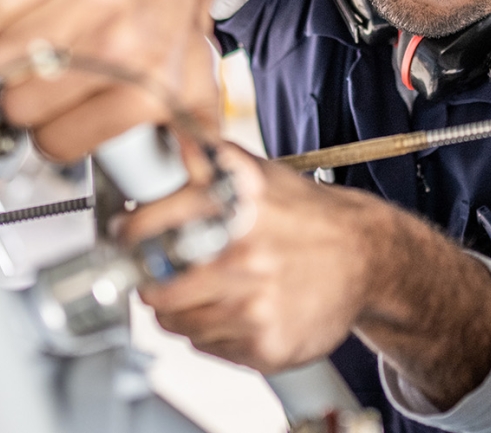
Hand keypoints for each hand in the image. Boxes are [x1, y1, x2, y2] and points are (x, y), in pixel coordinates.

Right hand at [0, 0, 219, 160]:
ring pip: (0, 56)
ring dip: (3, 53)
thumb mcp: (194, 80)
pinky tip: (15, 9)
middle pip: (22, 102)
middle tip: (37, 74)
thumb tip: (203, 176)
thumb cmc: (172, 9)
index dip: (47, 130)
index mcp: (149, 86)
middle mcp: (122, 41)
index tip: (51, 114)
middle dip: (21, 93)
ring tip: (29, 40)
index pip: (58, 141)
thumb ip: (194, 131)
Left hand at [120, 142, 380, 373]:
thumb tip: (158, 142)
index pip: (149, 228)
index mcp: (236, 207)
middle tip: (156, 274)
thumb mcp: (254, 172)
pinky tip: (236, 309)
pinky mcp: (267, 346)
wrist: (366, 256)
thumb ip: (203, 159)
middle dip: (149, 282)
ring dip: (179, 311)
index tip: (124, 237)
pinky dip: (212, 332)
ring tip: (205, 290)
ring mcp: (257, 307)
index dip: (128, 234)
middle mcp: (246, 257)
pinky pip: (208, 348)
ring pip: (177, 324)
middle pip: (154, 288)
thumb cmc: (304, 214)